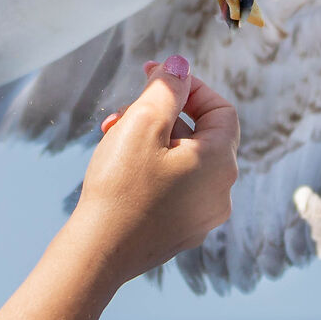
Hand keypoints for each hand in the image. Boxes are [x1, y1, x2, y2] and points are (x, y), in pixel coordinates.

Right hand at [66, 57, 238, 283]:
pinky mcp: (181, 232)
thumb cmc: (120, 186)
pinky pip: (175, 188)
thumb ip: (167, 88)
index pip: (220, 109)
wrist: (98, 253)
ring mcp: (202, 216)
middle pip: (199, 134)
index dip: (189, 87)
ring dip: (151, 142)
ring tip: (113, 139)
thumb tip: (180, 67)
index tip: (154, 78)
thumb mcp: (143, 123)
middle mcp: (221, 192)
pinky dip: (152, 170)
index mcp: (220, 162)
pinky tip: (120, 171)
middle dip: (160, 116)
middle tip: (121, 112)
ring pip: (183, 161)